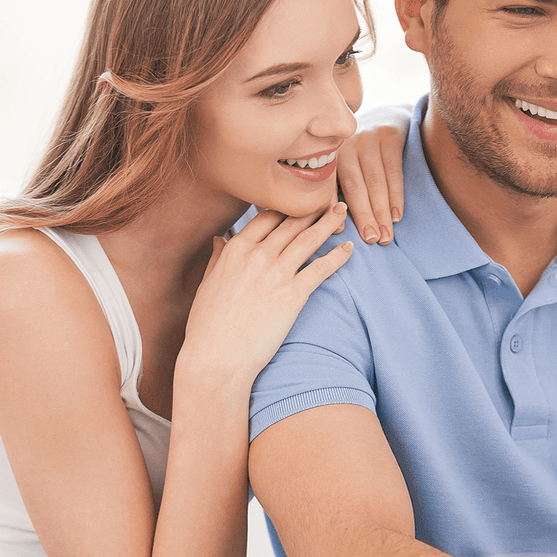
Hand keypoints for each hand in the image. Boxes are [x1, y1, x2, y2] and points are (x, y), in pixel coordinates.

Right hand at [179, 203, 352, 384]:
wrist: (217, 358)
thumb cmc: (208, 326)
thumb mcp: (208, 285)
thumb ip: (217, 258)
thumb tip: (220, 239)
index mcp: (235, 250)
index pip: (266, 217)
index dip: (285, 206)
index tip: (298, 200)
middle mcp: (257, 255)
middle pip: (291, 222)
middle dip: (312, 207)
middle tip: (328, 197)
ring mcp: (277, 273)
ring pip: (309, 239)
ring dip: (328, 222)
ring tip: (342, 212)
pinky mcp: (293, 295)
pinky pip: (321, 268)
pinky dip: (337, 255)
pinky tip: (348, 248)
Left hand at [337, 104, 411, 243]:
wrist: (387, 116)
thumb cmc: (362, 153)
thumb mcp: (346, 166)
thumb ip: (337, 191)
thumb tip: (336, 227)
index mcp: (331, 154)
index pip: (336, 188)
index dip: (343, 213)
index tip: (348, 235)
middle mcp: (347, 143)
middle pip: (356, 186)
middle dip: (365, 215)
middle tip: (373, 240)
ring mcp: (368, 137)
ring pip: (375, 181)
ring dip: (382, 211)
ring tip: (386, 235)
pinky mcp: (390, 135)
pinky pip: (394, 170)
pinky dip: (396, 195)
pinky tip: (397, 215)